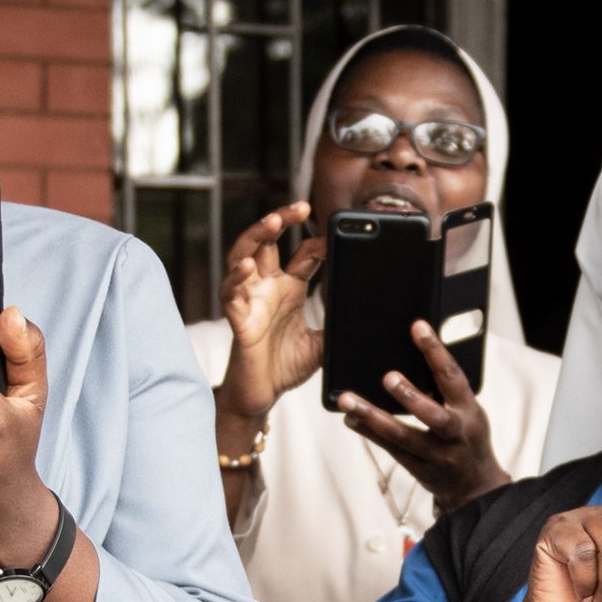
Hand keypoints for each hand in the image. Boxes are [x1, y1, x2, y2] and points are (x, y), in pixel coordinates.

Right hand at [217, 201, 323, 421]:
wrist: (263, 394)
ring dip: (256, 236)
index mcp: (290, 288)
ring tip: (272, 222)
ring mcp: (251, 299)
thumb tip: (371, 319)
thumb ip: (339, 326)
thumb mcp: (323, 344)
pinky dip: (236, 277)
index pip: (304, 254)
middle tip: (300, 206)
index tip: (338, 235)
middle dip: (281, 220)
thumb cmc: (286, 366)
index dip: (319, 242)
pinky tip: (247, 266)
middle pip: (269, 241)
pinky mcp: (237, 318)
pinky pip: (230, 292)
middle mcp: (268, 287)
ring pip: (244, 256)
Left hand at [340, 320, 512, 509]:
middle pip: (433, 416)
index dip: (436, 351)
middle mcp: (453, 434)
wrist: (475, 486)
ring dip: (372, 416)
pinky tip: (351, 419)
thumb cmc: (468, 438)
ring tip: (348, 400)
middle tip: (388, 377)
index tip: (418, 328)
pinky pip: (390, 449)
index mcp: (468, 410)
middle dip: (410, 396)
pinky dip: (368, 432)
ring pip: (402, 436)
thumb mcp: (468, 410)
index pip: (452, 377)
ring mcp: (435, 454)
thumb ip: (446, 389)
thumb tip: (417, 356)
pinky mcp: (417, 467)